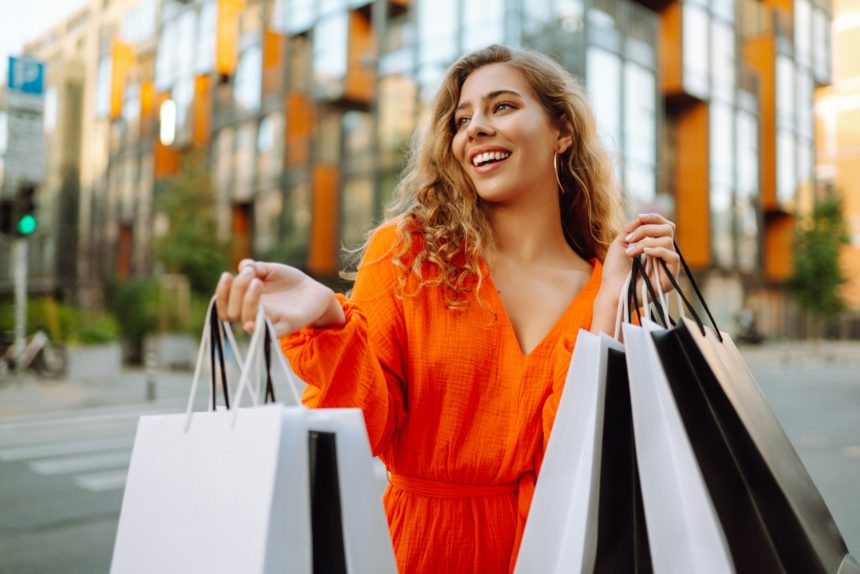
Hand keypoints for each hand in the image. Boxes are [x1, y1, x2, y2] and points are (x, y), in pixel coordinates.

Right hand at [214, 259, 345, 336]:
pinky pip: (271, 334)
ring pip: (248, 322)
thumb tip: (242, 267)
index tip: (227, 275)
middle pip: (232, 313)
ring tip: (257, 282)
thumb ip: (254, 267)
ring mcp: (270, 321)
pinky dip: (259, 330)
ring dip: (248, 302)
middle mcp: (254, 314)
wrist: (313, 289)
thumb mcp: (270, 270)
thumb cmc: (288, 281)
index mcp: (246, 302)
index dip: (221, 294)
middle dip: (236, 291)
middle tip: (250, 275)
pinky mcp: (287, 326)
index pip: (224, 306)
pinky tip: (251, 323)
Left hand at [597, 213, 679, 309]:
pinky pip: (673, 257)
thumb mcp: (621, 243)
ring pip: (668, 241)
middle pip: (668, 229)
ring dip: (645, 243)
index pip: (664, 225)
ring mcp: (667, 266)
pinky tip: (644, 253)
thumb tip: (642, 218)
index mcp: (654, 245)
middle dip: (646, 230)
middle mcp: (663, 254)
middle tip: (629, 239)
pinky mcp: (670, 278)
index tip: (639, 218)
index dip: (654, 218)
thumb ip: (632, 228)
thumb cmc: (614, 271)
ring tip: (630, 252)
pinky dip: (658, 251)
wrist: (612, 291)